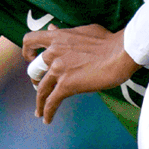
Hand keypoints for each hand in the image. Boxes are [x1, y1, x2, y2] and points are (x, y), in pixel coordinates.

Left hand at [21, 24, 138, 123]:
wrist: (121, 52)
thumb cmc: (108, 41)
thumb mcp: (83, 30)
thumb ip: (64, 32)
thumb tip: (52, 29)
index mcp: (57, 38)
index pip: (30, 40)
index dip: (27, 51)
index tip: (31, 58)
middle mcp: (53, 52)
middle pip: (33, 69)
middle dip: (35, 79)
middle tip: (40, 86)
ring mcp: (58, 69)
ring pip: (40, 89)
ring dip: (39, 102)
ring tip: (40, 111)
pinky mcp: (66, 85)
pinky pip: (51, 102)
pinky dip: (47, 112)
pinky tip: (47, 119)